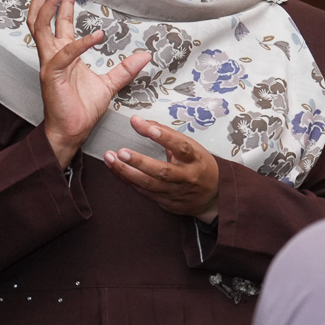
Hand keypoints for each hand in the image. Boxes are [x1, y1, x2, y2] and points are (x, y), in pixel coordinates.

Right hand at [31, 0, 149, 167]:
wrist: (72, 132)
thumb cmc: (82, 110)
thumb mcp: (110, 84)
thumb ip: (125, 69)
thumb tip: (145, 56)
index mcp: (63, 55)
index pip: (58, 23)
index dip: (61, 4)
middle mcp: (52, 56)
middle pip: (41, 19)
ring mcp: (49, 65)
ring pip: (40, 29)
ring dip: (48, 7)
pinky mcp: (51, 77)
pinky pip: (63, 55)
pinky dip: (79, 44)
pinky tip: (96, 35)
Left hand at [104, 117, 220, 222]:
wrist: (213, 197)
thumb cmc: (200, 166)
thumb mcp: (192, 148)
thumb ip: (168, 135)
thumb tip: (141, 121)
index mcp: (195, 159)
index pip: (181, 146)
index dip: (165, 137)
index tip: (148, 127)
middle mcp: (186, 176)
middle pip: (162, 170)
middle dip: (140, 161)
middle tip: (121, 151)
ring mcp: (175, 192)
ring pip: (149, 184)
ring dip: (127, 172)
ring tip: (110, 159)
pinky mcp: (166, 202)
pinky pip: (144, 192)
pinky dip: (128, 180)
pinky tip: (116, 170)